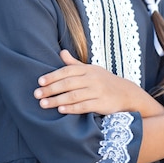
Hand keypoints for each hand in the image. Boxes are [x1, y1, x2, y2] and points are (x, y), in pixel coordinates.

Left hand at [34, 49, 163, 116]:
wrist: (126, 93)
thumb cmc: (105, 81)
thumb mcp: (91, 70)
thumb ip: (75, 64)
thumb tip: (62, 52)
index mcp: (88, 69)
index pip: (67, 70)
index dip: (53, 76)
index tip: (40, 81)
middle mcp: (92, 78)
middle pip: (68, 83)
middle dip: (51, 89)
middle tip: (36, 94)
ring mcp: (98, 91)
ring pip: (74, 95)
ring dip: (57, 100)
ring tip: (43, 104)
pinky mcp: (102, 103)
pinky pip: (84, 106)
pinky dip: (72, 108)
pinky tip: (61, 110)